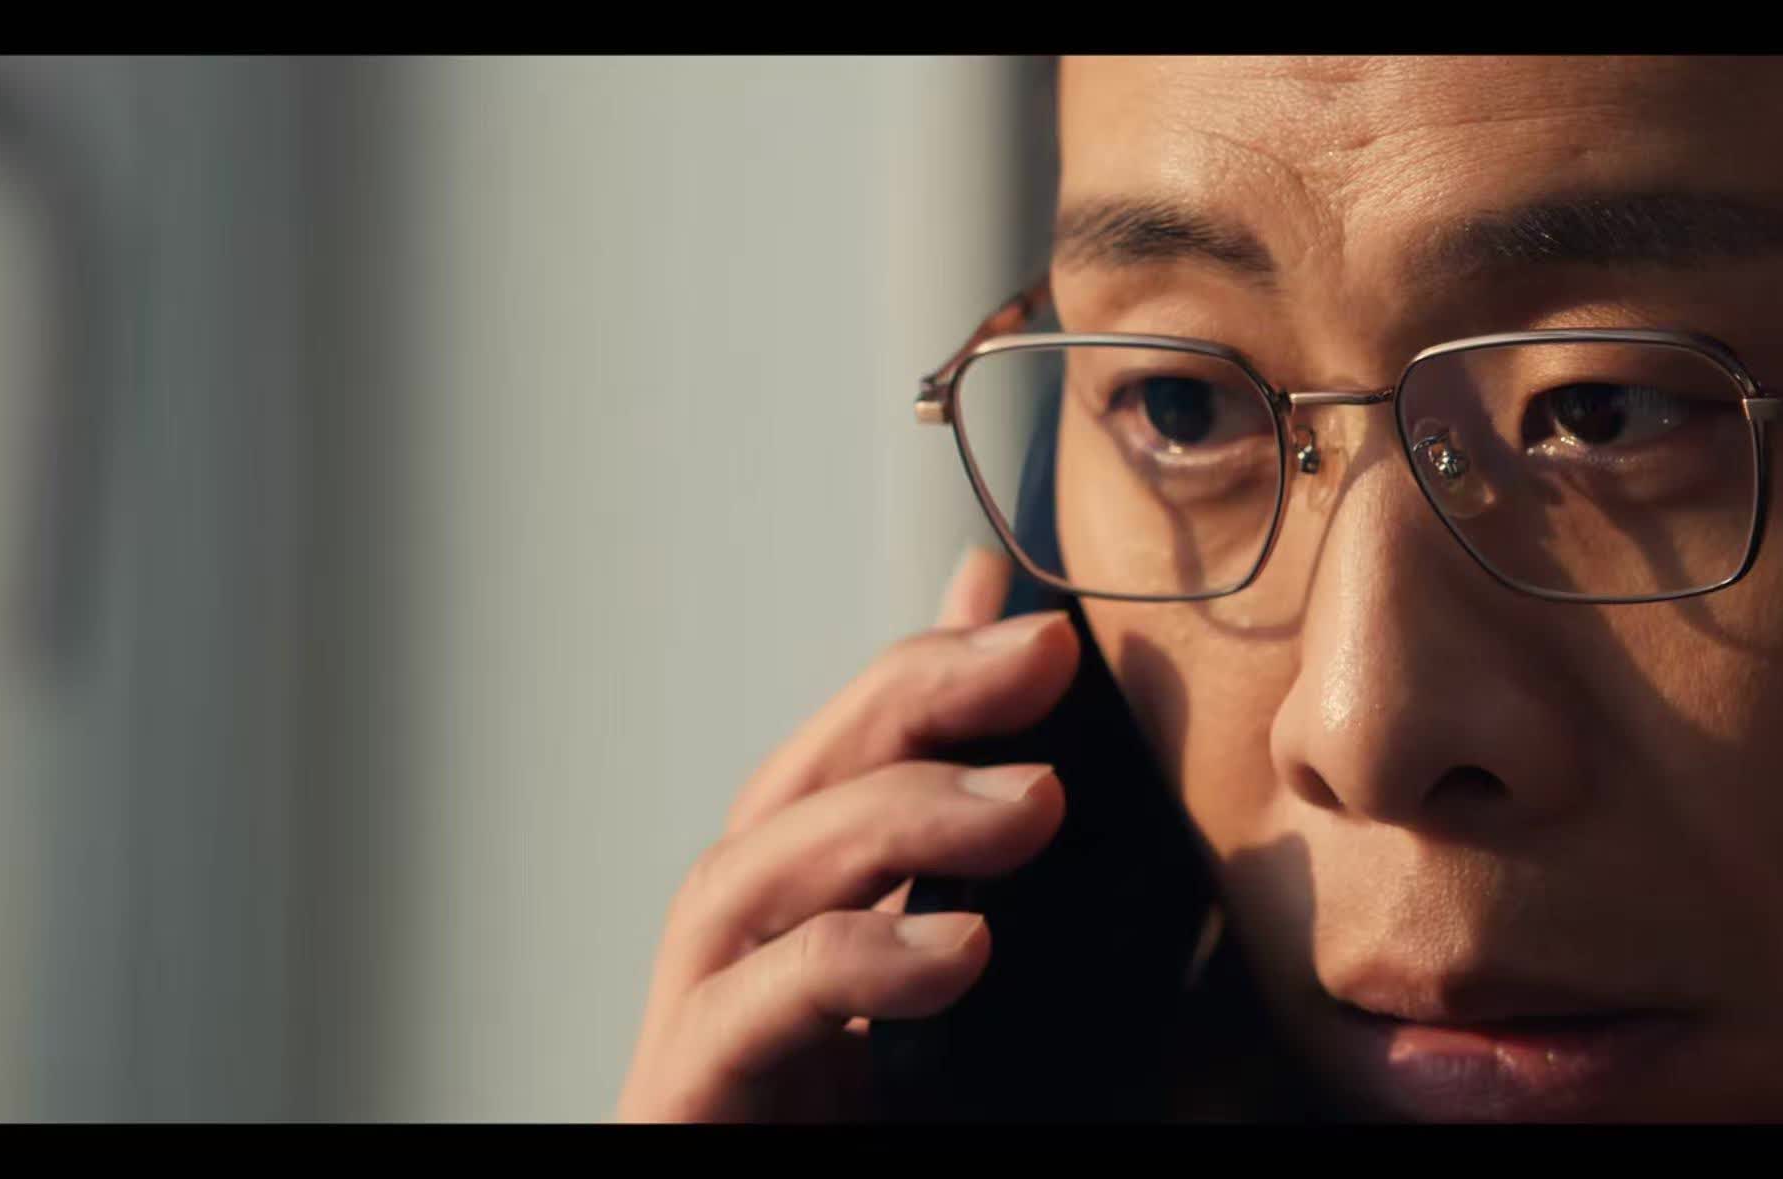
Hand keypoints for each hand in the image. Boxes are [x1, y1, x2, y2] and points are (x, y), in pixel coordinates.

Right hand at [614, 548, 1075, 1120]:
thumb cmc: (904, 1152)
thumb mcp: (1011, 1042)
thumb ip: (1046, 927)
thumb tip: (1097, 805)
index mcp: (816, 945)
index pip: (851, 771)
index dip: (927, 676)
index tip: (1034, 611)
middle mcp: (741, 974)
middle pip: (791, 789)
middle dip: (908, 700)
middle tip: (1040, 655)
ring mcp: (700, 1044)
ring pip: (748, 876)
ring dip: (886, 815)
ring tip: (1032, 804)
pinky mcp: (685, 1113)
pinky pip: (744, 1017)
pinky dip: (848, 964)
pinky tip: (960, 951)